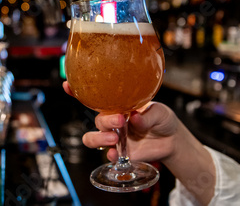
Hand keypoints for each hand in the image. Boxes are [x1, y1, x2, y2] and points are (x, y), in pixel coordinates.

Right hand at [62, 81, 178, 162]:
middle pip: (97, 119)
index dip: (76, 92)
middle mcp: (111, 120)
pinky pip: (107, 154)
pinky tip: (115, 153)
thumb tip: (135, 116)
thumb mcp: (159, 112)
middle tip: (120, 120)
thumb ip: (146, 115)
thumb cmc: (162, 119)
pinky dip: (109, 154)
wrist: (172, 140)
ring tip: (115, 138)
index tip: (67, 84)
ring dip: (100, 138)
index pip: (93, 98)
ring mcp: (113, 137)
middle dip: (105, 120)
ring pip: (93, 138)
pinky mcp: (120, 152)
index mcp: (116, 105)